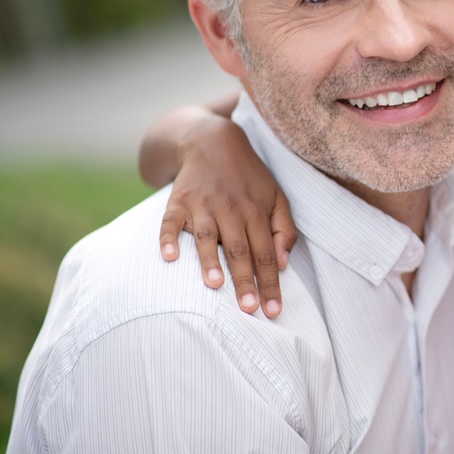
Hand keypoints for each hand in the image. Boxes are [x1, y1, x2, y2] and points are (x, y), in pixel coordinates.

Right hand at [158, 115, 296, 317]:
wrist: (214, 142)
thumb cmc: (250, 178)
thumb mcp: (277, 197)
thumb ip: (285, 230)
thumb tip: (282, 264)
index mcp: (256, 212)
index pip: (266, 254)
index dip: (270, 283)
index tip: (273, 311)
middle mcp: (231, 209)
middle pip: (239, 250)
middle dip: (245, 281)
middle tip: (249, 310)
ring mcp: (203, 205)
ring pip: (207, 236)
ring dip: (209, 261)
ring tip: (215, 285)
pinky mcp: (178, 201)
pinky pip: (170, 221)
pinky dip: (168, 238)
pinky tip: (170, 256)